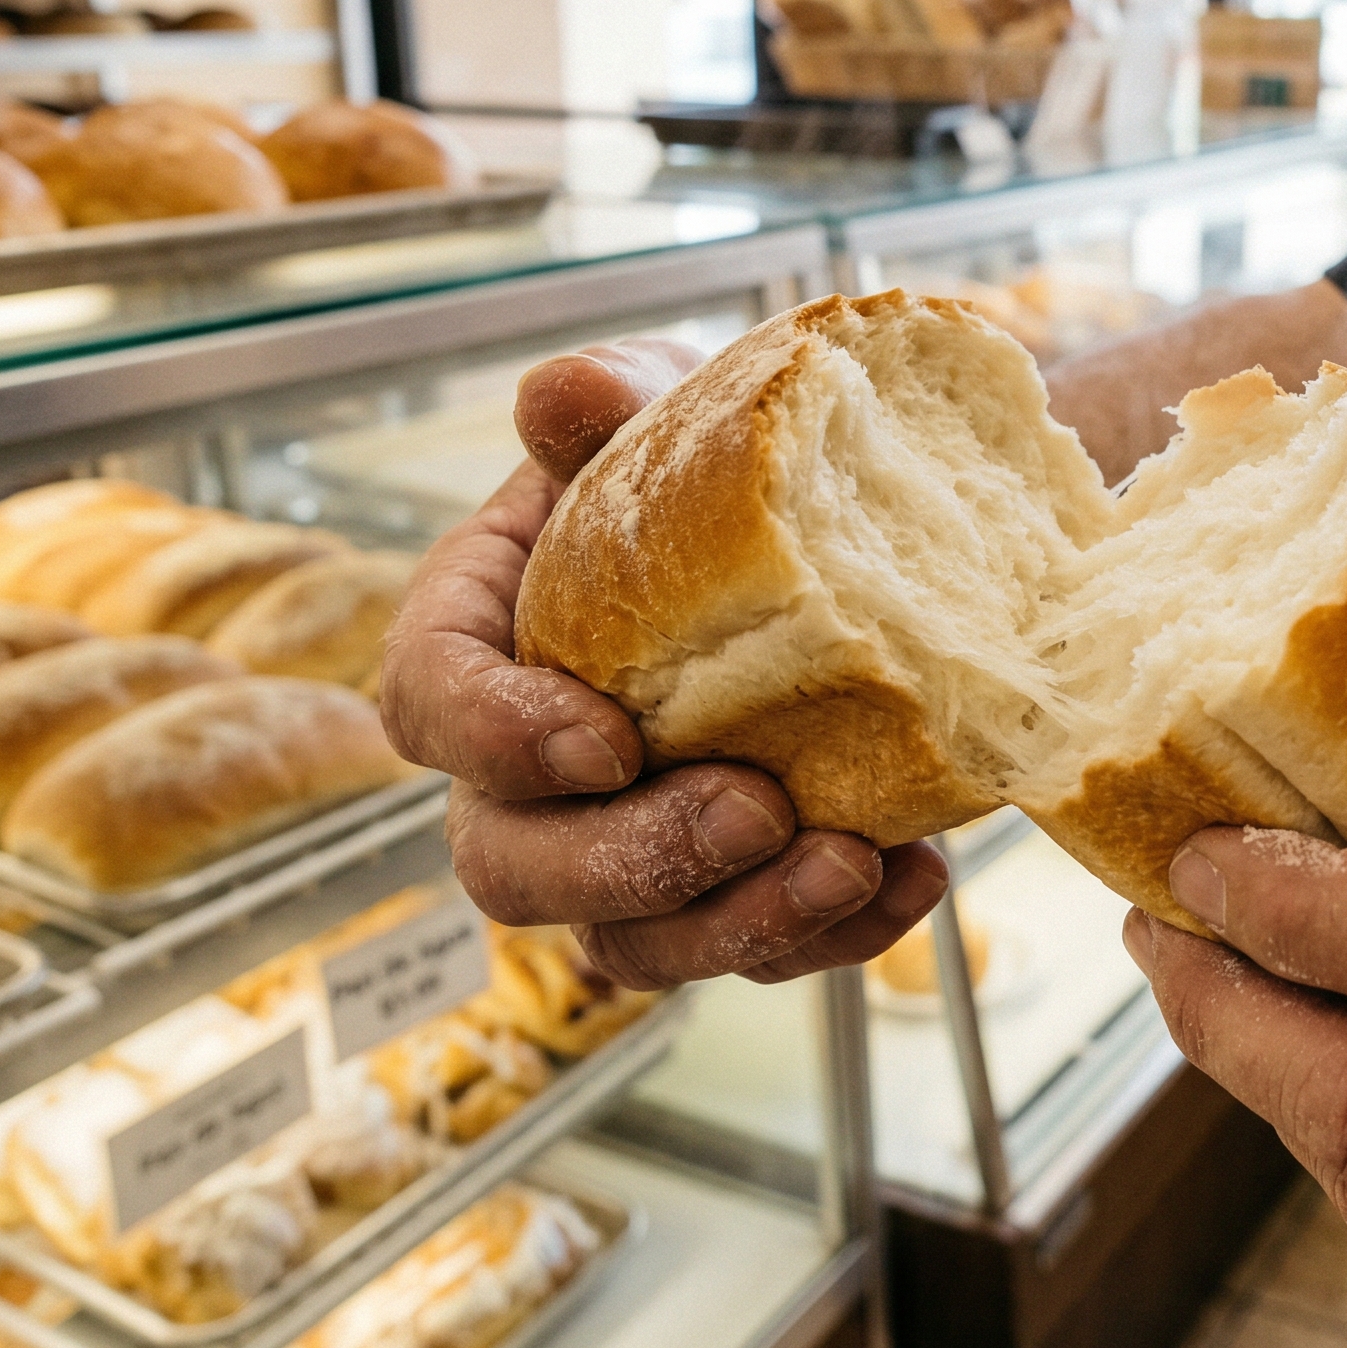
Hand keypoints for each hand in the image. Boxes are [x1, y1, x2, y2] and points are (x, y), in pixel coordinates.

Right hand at [379, 338, 947, 986]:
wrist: (838, 530)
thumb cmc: (715, 471)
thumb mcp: (669, 408)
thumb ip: (612, 399)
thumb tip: (564, 396)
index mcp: (484, 633)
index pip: (428, 699)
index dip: (496, 738)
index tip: (605, 741)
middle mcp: (527, 767)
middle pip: (511, 864)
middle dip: (628, 861)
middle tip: (753, 812)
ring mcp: (617, 846)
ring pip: (627, 944)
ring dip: (738, 922)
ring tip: (852, 864)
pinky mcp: (716, 893)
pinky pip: (746, 951)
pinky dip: (836, 934)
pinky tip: (917, 879)